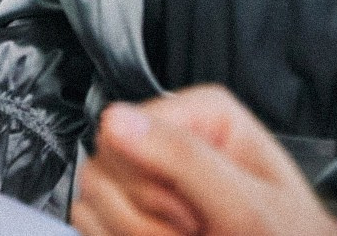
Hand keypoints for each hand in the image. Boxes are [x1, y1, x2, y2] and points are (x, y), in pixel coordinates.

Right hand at [73, 87, 336, 235]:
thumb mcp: (247, 205)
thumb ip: (185, 159)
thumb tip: (118, 119)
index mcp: (199, 114)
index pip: (119, 130)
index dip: (147, 183)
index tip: (192, 214)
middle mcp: (168, 135)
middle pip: (102, 167)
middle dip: (142, 216)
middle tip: (194, 231)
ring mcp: (147, 173)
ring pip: (91, 198)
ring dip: (133, 233)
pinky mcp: (133, 207)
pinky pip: (89, 220)